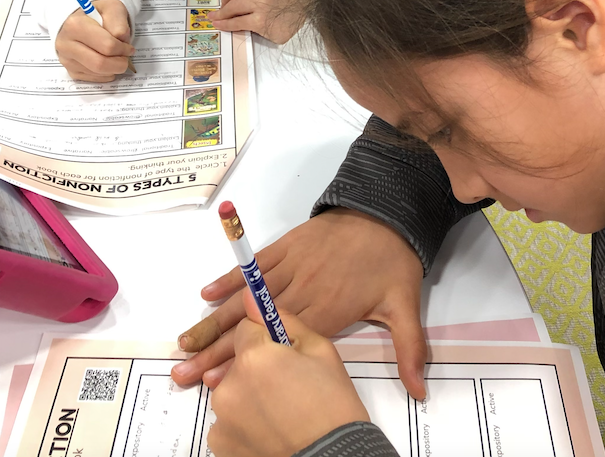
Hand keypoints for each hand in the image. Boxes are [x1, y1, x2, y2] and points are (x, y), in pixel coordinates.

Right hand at [54, 0, 134, 80]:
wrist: (83, 19)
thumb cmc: (99, 14)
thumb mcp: (113, 8)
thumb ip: (119, 23)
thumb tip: (121, 40)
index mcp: (75, 25)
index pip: (107, 46)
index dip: (123, 49)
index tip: (129, 47)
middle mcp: (66, 44)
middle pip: (100, 63)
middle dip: (120, 63)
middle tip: (126, 58)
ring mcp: (66, 59)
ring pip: (97, 73)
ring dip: (113, 69)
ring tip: (116, 57)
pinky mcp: (70, 70)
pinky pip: (92, 78)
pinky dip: (105, 74)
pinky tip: (107, 63)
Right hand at [172, 209, 426, 398]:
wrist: (387, 211)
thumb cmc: (393, 261)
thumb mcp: (405, 306)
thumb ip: (408, 350)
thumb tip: (421, 392)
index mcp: (325, 312)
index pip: (277, 344)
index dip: (245, 363)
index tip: (216, 382)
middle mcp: (301, 290)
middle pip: (251, 326)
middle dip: (215, 349)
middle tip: (183, 370)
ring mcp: (291, 265)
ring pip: (245, 298)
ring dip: (213, 319)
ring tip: (185, 341)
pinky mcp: (288, 244)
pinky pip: (254, 264)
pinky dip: (230, 278)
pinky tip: (206, 293)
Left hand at [207, 291, 368, 456]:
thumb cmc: (333, 404)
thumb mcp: (320, 350)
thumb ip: (285, 322)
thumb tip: (253, 300)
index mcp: (254, 356)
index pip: (247, 329)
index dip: (267, 339)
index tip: (284, 353)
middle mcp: (230, 386)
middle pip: (239, 362)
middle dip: (259, 368)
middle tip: (290, 386)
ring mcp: (222, 419)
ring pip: (234, 391)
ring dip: (251, 395)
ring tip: (282, 412)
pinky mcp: (220, 446)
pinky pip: (230, 421)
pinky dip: (245, 423)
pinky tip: (271, 430)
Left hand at [209, 0, 308, 43]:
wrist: (310, 19)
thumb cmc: (295, 3)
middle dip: (223, 1)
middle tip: (221, 9)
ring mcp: (261, 3)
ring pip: (232, 7)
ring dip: (221, 13)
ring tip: (216, 18)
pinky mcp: (260, 21)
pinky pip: (236, 22)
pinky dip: (225, 24)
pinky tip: (219, 25)